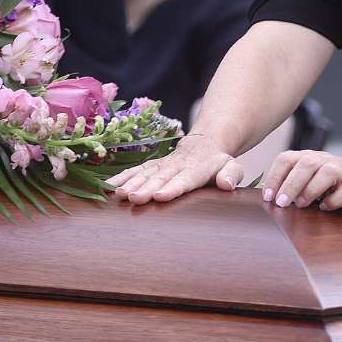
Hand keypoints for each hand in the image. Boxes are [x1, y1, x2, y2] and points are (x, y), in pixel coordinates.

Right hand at [107, 134, 243, 204]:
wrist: (204, 144)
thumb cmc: (218, 163)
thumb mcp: (232, 166)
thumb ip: (232, 174)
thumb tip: (227, 184)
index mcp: (196, 168)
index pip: (184, 179)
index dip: (172, 187)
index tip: (160, 196)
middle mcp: (176, 165)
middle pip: (160, 177)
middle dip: (146, 187)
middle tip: (134, 198)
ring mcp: (162, 164)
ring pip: (145, 173)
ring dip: (131, 182)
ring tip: (118, 193)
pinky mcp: (151, 165)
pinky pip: (135, 170)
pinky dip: (121, 177)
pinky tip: (108, 186)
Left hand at [261, 150, 341, 210]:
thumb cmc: (330, 180)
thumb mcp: (309, 176)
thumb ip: (290, 181)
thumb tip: (266, 197)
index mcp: (309, 157)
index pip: (287, 159)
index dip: (275, 176)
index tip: (268, 196)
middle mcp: (326, 161)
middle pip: (306, 164)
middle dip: (290, 184)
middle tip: (281, 203)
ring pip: (327, 173)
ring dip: (310, 190)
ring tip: (302, 204)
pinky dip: (334, 200)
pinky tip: (325, 207)